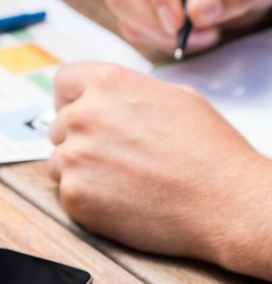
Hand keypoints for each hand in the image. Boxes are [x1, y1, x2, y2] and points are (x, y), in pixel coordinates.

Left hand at [47, 63, 271, 275]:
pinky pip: (66, 192)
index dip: (72, 97)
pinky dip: (87, 197)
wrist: (225, 203)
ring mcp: (74, 156)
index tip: (79, 110)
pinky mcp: (74, 194)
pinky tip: (120, 198)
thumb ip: (130, 93)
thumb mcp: (175, 98)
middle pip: (59, 124)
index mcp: (108, 84)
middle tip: (116, 155)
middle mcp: (83, 115)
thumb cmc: (209, 152)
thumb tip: (109, 99)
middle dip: (81, 137)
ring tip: (123, 178)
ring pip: (59, 160)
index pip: (64, 80)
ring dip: (81, 169)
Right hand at [106, 0, 271, 54]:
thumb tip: (199, 12)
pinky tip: (191, 35)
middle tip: (194, 36)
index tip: (179, 20)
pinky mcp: (136, 0)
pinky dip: (159, 40)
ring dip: (160, 35)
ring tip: (203, 35)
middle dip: (156, 23)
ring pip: (124, 13)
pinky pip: (133, 27)